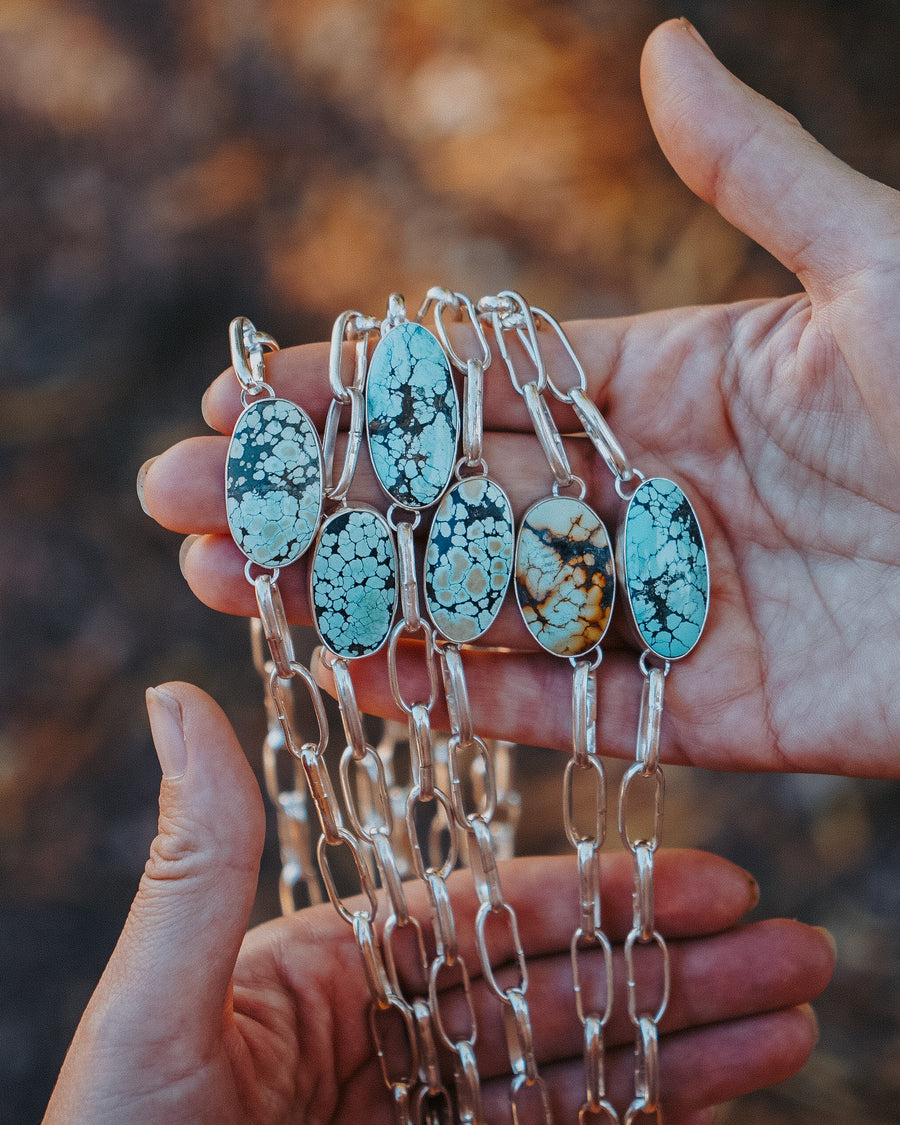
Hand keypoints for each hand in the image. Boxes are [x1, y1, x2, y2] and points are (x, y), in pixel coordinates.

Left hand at [44, 682, 832, 1124]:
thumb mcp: (158, 1009)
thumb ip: (200, 862)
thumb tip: (175, 695)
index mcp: (327, 973)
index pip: (489, 915)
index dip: (599, 895)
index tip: (703, 878)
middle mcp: (385, 1039)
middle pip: (558, 990)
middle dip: (678, 968)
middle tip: (793, 948)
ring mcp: (422, 1123)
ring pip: (577, 1069)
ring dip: (688, 1044)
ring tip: (794, 1017)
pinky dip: (647, 1113)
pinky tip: (724, 1089)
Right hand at [140, 19, 899, 777]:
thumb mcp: (881, 271)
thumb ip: (756, 177)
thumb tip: (664, 54)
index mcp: (676, 386)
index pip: (483, 389)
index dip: (365, 394)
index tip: (252, 396)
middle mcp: (652, 497)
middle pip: (454, 500)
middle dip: (315, 500)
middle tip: (186, 504)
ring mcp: (670, 606)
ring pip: (485, 602)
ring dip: (356, 594)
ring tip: (235, 588)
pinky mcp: (708, 707)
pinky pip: (564, 701)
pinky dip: (463, 692)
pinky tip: (359, 675)